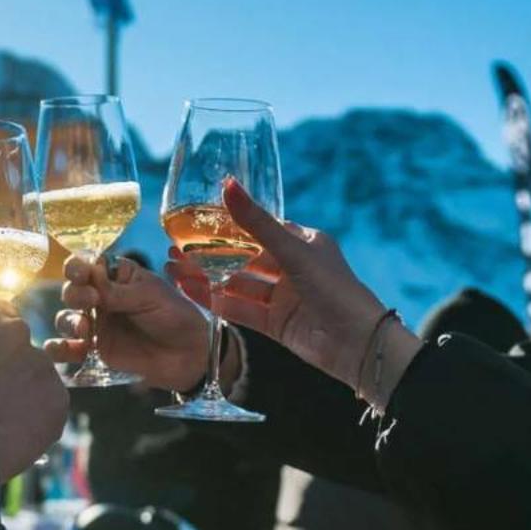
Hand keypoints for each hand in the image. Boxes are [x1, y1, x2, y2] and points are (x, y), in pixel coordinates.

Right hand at [0, 305, 67, 480]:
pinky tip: (14, 434)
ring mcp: (41, 363)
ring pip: (39, 377)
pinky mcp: (59, 396)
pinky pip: (51, 406)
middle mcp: (16, 331)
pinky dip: (39, 420)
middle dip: (14, 367)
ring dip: (27, 393)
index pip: (1, 317)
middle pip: (23, 346)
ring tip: (0, 420)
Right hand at [46, 253, 212, 389]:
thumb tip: (90, 280)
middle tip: (92, 302)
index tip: (81, 274)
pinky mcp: (98, 349)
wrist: (190, 354)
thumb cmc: (176, 316)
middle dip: (75, 294)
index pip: (87, 265)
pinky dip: (59, 349)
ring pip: (67, 318)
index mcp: (117, 277)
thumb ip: (118, 292)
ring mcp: (98, 324)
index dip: (77, 267)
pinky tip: (60, 350)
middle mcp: (102, 298)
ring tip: (85, 329)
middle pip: (72, 290)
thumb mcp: (151, 296)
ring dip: (68, 321)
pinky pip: (70, 348)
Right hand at [167, 179, 388, 389]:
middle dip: (209, 254)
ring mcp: (283, 297)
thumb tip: (227, 185)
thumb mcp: (293, 251)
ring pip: (237, 284)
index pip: (260, 228)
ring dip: (206, 277)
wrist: (356, 344)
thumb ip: (256, 222)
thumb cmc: (334, 288)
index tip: (197, 222)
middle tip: (175, 248)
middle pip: (243, 258)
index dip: (228, 225)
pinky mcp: (275, 324)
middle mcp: (292, 268)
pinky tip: (190, 291)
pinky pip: (240, 309)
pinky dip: (215, 300)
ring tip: (173, 269)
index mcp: (303, 243)